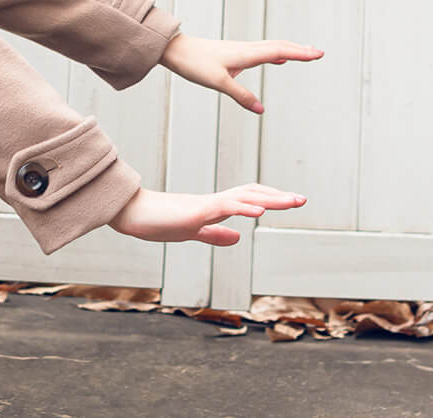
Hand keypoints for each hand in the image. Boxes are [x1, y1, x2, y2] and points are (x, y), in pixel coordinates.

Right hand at [108, 184, 306, 245]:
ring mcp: (205, 205)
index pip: (249, 198)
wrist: (130, 215)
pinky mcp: (195, 211)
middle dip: (278, 196)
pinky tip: (260, 210)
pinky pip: (223, 206)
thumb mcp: (192, 232)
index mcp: (213, 208)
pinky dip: (244, 206)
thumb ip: (214, 234)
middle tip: (302, 199)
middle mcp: (213, 202)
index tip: (292, 201)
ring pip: (244, 196)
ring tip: (291, 201)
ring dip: (269, 198)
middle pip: (252, 193)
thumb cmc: (156, 222)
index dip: (271, 199)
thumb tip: (238, 237)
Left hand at [158, 35, 322, 114]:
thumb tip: (260, 110)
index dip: (299, 53)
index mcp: (246, 54)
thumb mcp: (218, 83)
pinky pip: (262, 51)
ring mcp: (241, 50)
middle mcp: (246, 49)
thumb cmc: (195, 64)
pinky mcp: (235, 53)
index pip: (279, 51)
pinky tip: (279, 58)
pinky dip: (276, 53)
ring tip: (305, 53)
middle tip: (319, 53)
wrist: (176, 50)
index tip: (317, 54)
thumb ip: (241, 96)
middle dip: (300, 49)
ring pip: (271, 47)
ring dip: (290, 49)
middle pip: (279, 46)